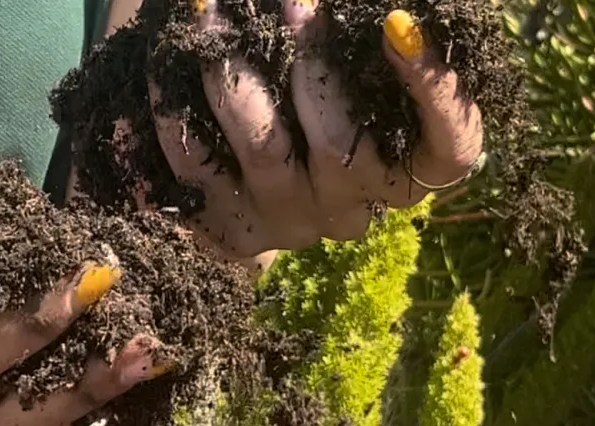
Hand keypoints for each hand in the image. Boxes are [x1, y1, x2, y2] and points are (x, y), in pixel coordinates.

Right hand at [0, 139, 167, 425]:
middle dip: (80, 382)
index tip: (90, 281)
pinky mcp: (5, 375)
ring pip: (38, 412)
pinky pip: (51, 391)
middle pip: (10, 411)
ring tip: (154, 355)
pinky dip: (96, 376)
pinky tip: (141, 351)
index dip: (28, 329)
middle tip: (143, 343)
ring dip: (99, 391)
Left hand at [151, 0, 483, 257]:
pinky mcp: (232, 232)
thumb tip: (382, 17)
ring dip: (232, 76)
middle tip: (285, 0)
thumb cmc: (321, 89)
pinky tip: (146, 88)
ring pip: (265, 152)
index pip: (448, 147)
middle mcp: (352, 209)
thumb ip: (365, 39)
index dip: (431, 91)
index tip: (395, 22)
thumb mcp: (355, 64)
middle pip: (339, 144)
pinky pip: (195, 180)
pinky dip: (168, 127)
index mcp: (408, 172)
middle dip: (308, 58)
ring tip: (206, 17)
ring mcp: (290, 225)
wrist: (258, 159)